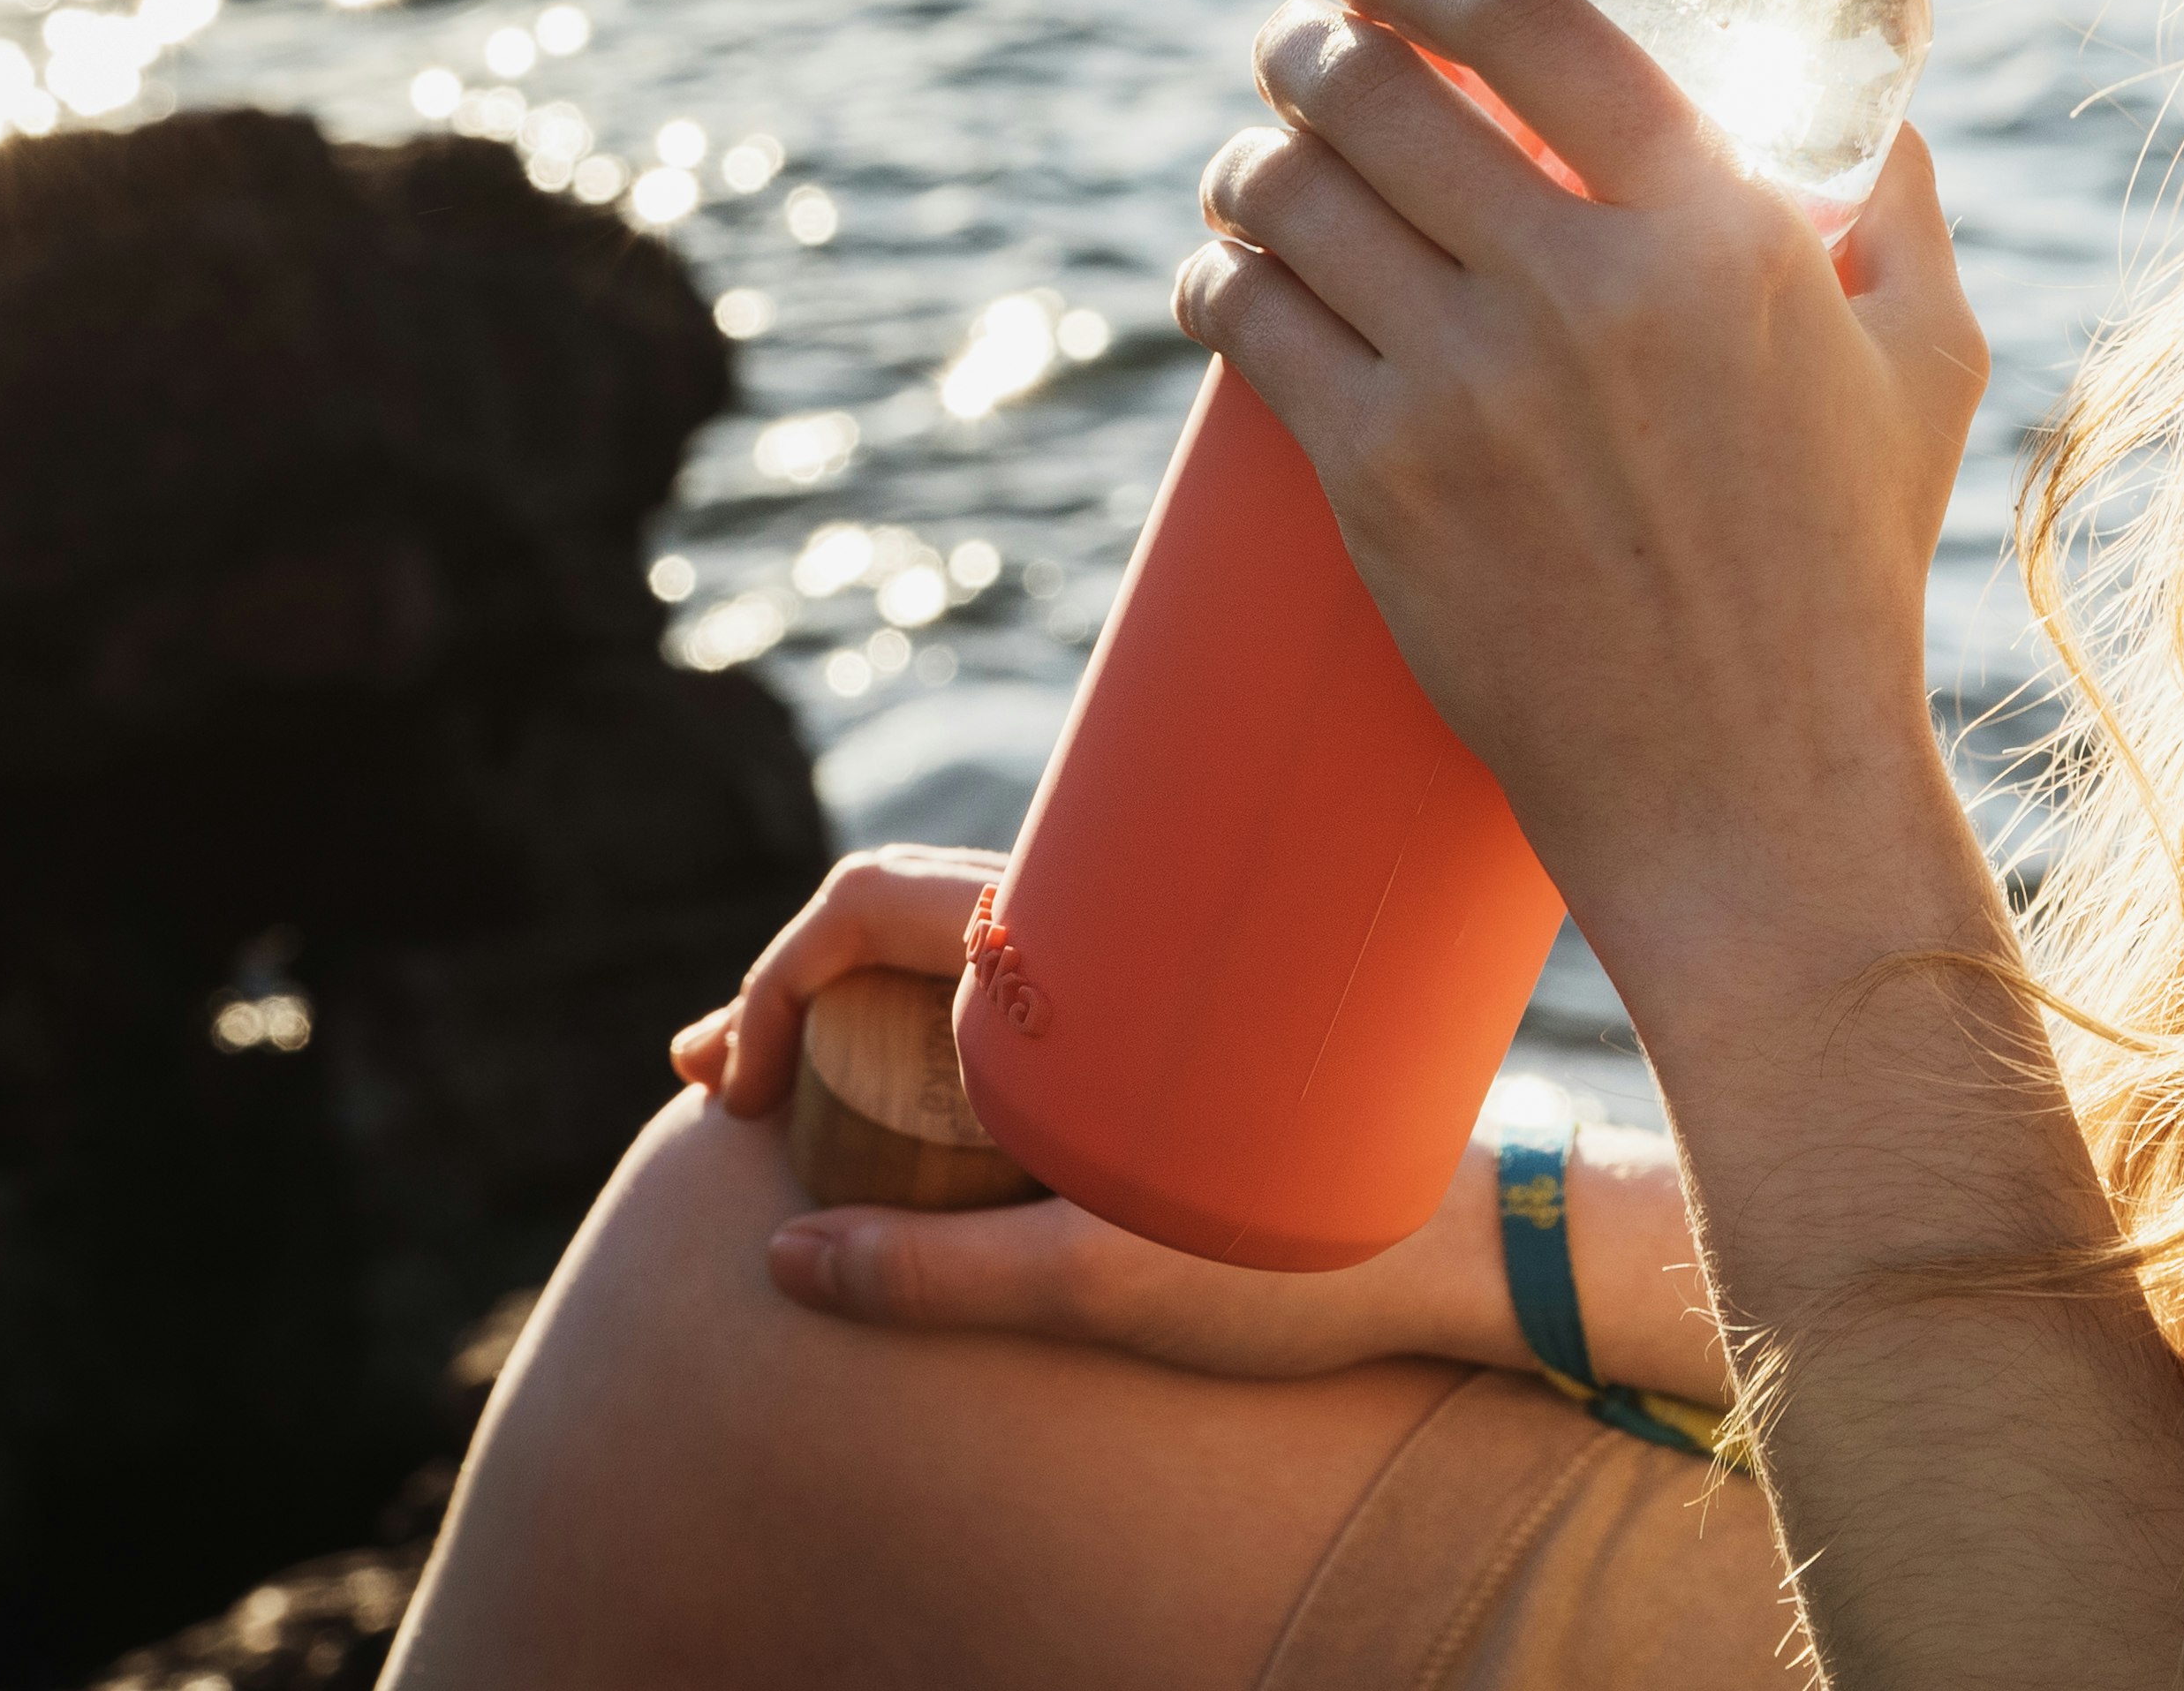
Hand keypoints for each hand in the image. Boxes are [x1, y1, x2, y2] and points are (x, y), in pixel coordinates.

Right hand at [673, 845, 1538, 1378]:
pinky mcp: (1154, 1016)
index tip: (742, 1093)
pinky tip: (890, 1078)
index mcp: (1073, 944)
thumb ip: (938, 1274)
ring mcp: (1125, 961)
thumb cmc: (1306, 1257)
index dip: (775, 982)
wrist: (1472, 1242)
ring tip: (771, 1088)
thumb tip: (785, 1256)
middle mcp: (1094, 920)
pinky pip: (1008, 985)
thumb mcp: (1102, 1284)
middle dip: (784, 990)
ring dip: (846, 1002)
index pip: (870, 899)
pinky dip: (924, 1019)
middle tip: (711, 1083)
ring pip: (949, 943)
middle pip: (891, 907)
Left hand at [1173, 0, 1991, 981]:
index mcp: (1714, 233)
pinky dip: (1217, 274)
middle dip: (1307, 41)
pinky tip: (1228, 269)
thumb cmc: (1844, 570)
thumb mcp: (1923, 359)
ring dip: (1249, 153)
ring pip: (1290, 193)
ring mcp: (1465, 387)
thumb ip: (1898, 203)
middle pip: (1375, 90)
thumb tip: (1873, 86)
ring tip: (1259, 155)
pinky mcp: (1378, 482)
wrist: (1750, 789)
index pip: (1529, 21)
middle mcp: (1579, 291)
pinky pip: (1247, 320)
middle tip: (1300, 41)